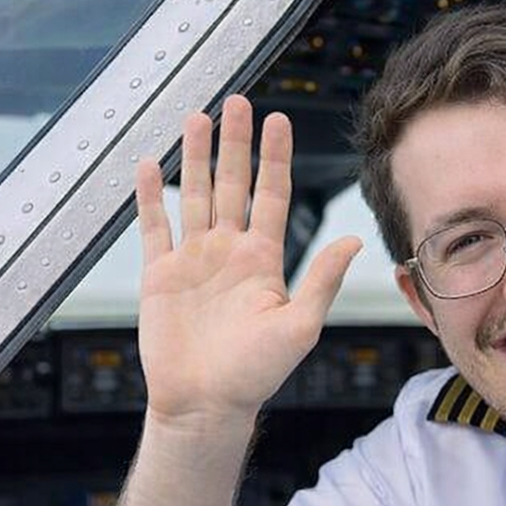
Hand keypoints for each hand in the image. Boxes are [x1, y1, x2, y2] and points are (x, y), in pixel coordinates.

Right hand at [135, 95, 360, 426]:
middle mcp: (230, 251)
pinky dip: (150, 196)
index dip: (274, 157)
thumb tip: (355, 239)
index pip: (271, 195)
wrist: (205, 403)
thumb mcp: (299, 325)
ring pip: (195, 194)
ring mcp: (194, 260)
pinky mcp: (161, 275)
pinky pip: (154, 227)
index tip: (278, 120)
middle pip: (233, 184)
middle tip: (236, 102)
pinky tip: (151, 165)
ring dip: (196, 157)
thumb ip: (323, 279)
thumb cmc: (255, 373)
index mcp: (263, 259)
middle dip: (235, 143)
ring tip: (196, 117)